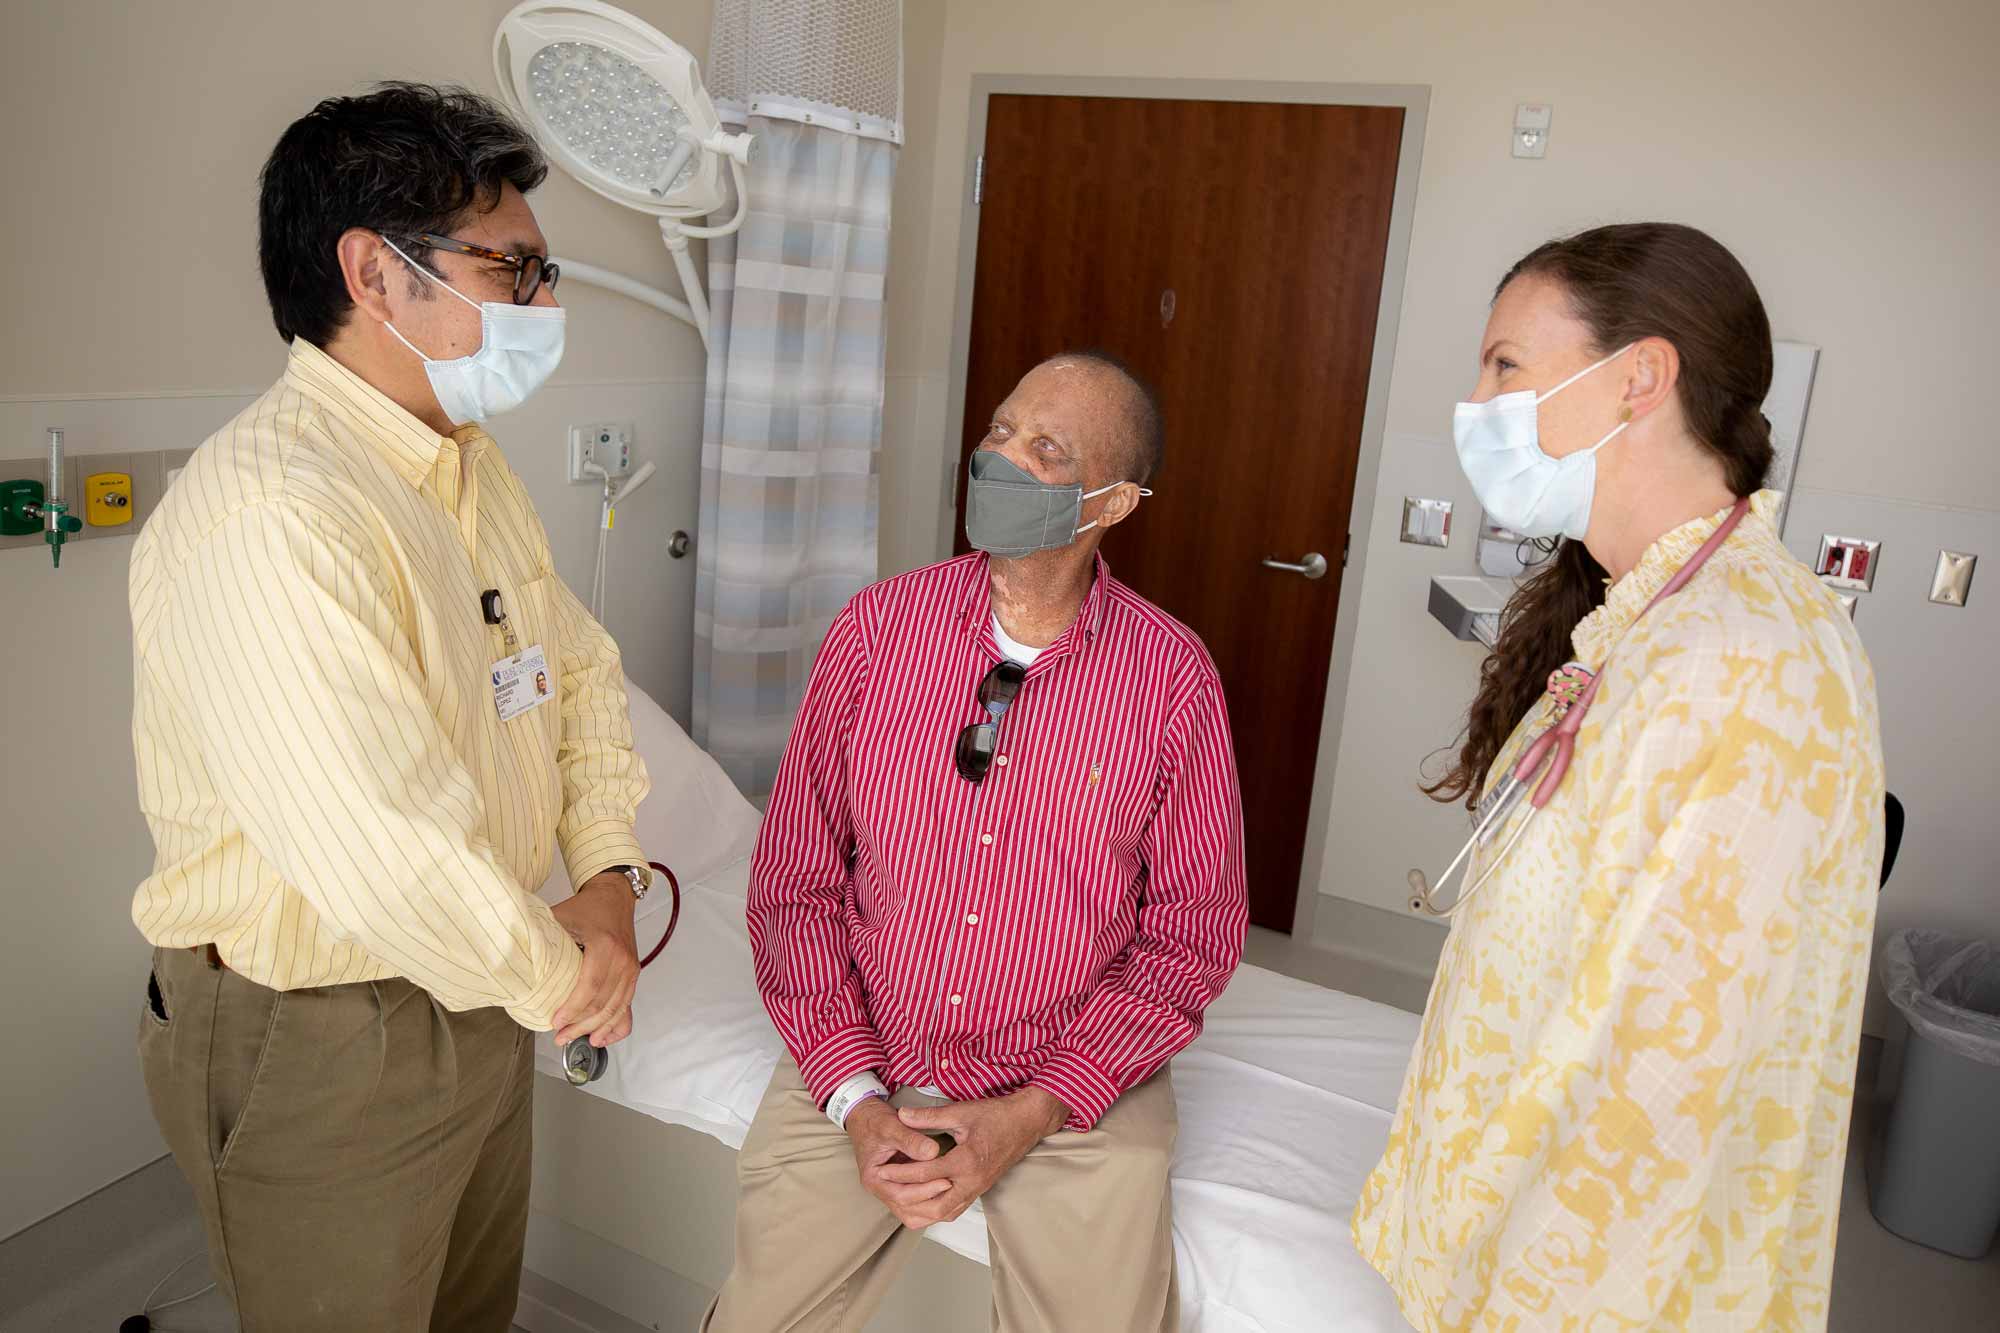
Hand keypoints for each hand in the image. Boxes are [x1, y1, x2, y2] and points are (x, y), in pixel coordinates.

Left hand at [550, 873, 639, 1047]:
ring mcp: (631, 969)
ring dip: (595, 1029)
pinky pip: (627, 1006)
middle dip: (580, 1025)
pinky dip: (616, 1025)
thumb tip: (520, 960)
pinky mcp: (633, 974)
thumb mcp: (561, 917)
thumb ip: (543, 938)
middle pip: (603, 1004)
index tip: (556, 1021)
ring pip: (615, 1009)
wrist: (614, 896)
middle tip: (560, 1036)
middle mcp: (623, 960)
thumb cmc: (588, 906)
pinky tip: (602, 1036)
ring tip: (574, 1039)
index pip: (590, 987)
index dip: (573, 1009)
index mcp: (605, 946)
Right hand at [846, 1098, 950, 1227]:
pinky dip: (929, 1201)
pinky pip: (915, 1204)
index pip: (901, 1195)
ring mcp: (889, 1189)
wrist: (865, 1115)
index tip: (945, 1180)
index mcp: (874, 1177)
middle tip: (952, 1185)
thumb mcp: (891, 1126)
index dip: (925, 1190)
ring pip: (912, 1212)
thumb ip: (911, 1140)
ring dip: (931, 1205)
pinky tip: (944, 1191)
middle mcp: (880, 1188)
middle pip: (907, 1209)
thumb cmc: (874, 1121)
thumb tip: (932, 1152)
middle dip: (931, 1200)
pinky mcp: (899, 1185)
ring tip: (951, 1190)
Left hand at [875, 1087, 1068, 1227]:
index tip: (882, 1169)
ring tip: (900, 1199)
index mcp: (966, 1161)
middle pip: (934, 1206)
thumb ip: (929, 1116)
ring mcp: (978, 1189)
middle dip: (908, 1200)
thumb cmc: (997, 1115)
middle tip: (888, 1189)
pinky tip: (923, 1202)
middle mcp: (972, 1181)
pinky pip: (956, 1210)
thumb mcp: (961, 1111)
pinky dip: (936, 1210)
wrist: (1027, 1122)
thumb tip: (902, 1114)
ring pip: (945, 1213)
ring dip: (921, 1210)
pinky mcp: (981, 1190)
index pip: (925, 1174)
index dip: (900, 1172)